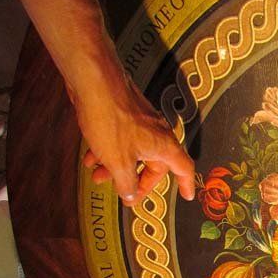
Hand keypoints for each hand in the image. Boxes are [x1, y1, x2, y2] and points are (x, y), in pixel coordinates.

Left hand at [77, 77, 195, 205]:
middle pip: (154, 164)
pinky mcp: (126, 113)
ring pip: (133, 152)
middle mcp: (158, 133)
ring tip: (97, 176)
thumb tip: (130, 196)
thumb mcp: (119, 162)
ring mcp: (142, 122)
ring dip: (117, 167)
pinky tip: (90, 157)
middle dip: (135, 180)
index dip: (186, 184)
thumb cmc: (111, 120)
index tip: (187, 195)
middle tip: (124, 193)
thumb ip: (126, 183)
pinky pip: (122, 139)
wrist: (94, 82)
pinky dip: (108, 150)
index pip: (183, 169)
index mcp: (164, 146)